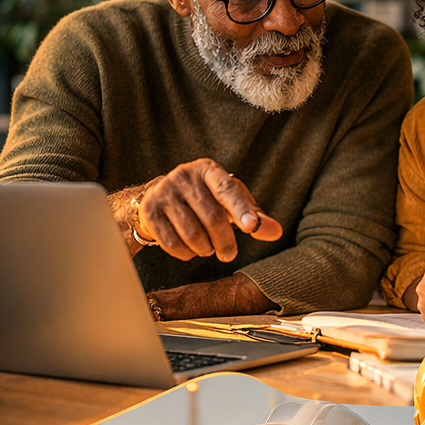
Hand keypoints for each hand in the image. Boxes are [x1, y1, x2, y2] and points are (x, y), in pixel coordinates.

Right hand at [123, 159, 281, 261]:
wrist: (158, 196)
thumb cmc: (206, 199)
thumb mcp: (231, 201)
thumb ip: (255, 216)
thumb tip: (275, 232)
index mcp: (208, 170)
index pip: (227, 189)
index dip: (241, 209)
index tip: (251, 227)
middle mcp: (184, 177)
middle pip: (212, 218)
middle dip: (225, 242)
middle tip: (228, 253)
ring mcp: (164, 193)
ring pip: (192, 233)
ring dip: (205, 249)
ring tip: (208, 248)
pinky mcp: (149, 212)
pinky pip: (172, 243)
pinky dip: (186, 253)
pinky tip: (190, 249)